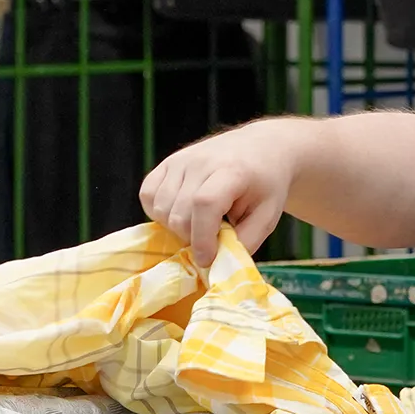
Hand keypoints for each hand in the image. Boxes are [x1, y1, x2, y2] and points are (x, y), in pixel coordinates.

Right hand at [140, 119, 302, 263]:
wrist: (261, 148)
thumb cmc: (266, 185)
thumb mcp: (267, 216)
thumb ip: (244, 242)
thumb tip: (217, 265)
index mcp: (232, 171)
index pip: (205, 204)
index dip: (202, 238)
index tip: (208, 259)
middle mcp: (201, 161)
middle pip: (179, 212)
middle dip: (190, 238)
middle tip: (209, 243)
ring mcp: (181, 159)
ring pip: (160, 207)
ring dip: (174, 227)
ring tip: (198, 226)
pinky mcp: (168, 162)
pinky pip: (148, 193)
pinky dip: (157, 212)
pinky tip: (180, 214)